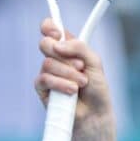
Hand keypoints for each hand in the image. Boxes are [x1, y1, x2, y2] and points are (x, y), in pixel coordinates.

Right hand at [35, 18, 115, 139]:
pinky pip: (44, 79)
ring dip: (68, 73)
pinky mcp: (42, 89)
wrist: (95, 114)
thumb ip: (79, 48)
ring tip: (82, 83)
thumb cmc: (97, 89)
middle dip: (62, 54)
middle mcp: (56, 58)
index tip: (57, 32)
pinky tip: (72, 91)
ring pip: (48, 63)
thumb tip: (58, 44)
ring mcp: (48, 73)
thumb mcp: (95, 63)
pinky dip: (60, 84)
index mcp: (68, 48)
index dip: (50, 26)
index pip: (52, 30)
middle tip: (79, 65)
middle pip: (45, 43)